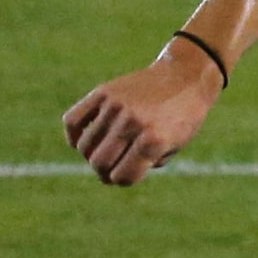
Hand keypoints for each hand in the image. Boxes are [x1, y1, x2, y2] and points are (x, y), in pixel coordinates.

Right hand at [63, 45, 222, 186]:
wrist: (185, 77)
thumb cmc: (183, 117)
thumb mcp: (175, 146)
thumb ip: (145, 164)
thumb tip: (111, 175)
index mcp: (155, 140)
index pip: (123, 176)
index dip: (123, 180)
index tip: (127, 175)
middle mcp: (133, 123)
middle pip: (99, 163)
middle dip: (104, 172)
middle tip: (111, 168)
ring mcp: (116, 106)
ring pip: (84, 146)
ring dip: (90, 155)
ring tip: (104, 152)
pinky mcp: (103, 92)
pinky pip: (72, 120)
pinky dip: (73, 135)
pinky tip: (84, 140)